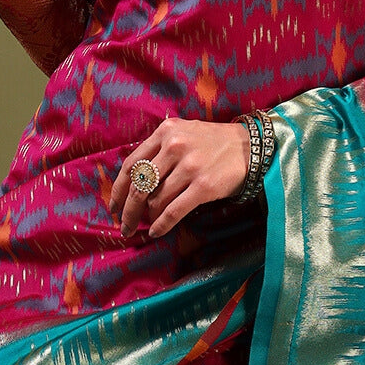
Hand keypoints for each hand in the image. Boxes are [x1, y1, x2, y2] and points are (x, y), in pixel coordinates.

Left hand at [111, 119, 250, 239]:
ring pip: (155, 200)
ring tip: (145, 226)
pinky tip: (156, 232)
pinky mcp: (203, 187)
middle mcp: (174, 147)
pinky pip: (173, 211)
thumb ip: (159, 149)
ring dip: (147, 218)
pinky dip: (161, 225)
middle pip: (139, 185)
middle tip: (124, 226)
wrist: (250, 148)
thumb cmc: (213, 143)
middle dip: (128, 210)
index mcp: (165, 132)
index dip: (119, 190)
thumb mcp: (183, 133)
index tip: (114, 206)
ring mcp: (189, 167)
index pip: (131, 164)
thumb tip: (134, 183)